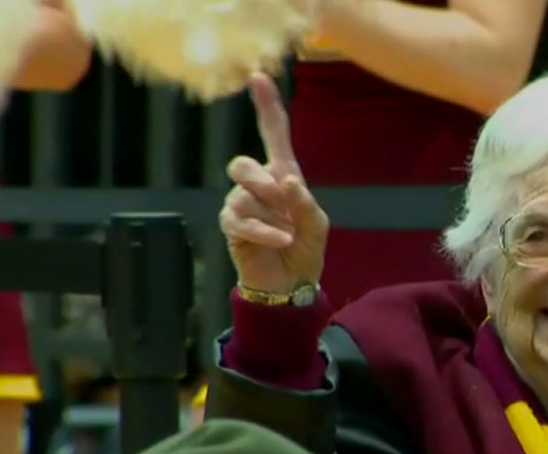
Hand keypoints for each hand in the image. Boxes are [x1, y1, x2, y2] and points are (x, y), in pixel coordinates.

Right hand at [219, 73, 328, 294]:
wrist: (291, 283)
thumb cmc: (305, 248)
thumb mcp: (316, 225)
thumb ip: (304, 202)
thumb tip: (285, 180)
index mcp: (283, 175)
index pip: (273, 134)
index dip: (266, 106)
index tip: (258, 77)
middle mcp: (258, 185)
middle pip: (241, 164)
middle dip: (259, 181)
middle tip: (279, 201)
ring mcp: (241, 204)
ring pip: (240, 193)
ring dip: (268, 213)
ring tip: (286, 234)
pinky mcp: (231, 226)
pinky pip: (238, 219)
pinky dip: (263, 231)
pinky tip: (280, 241)